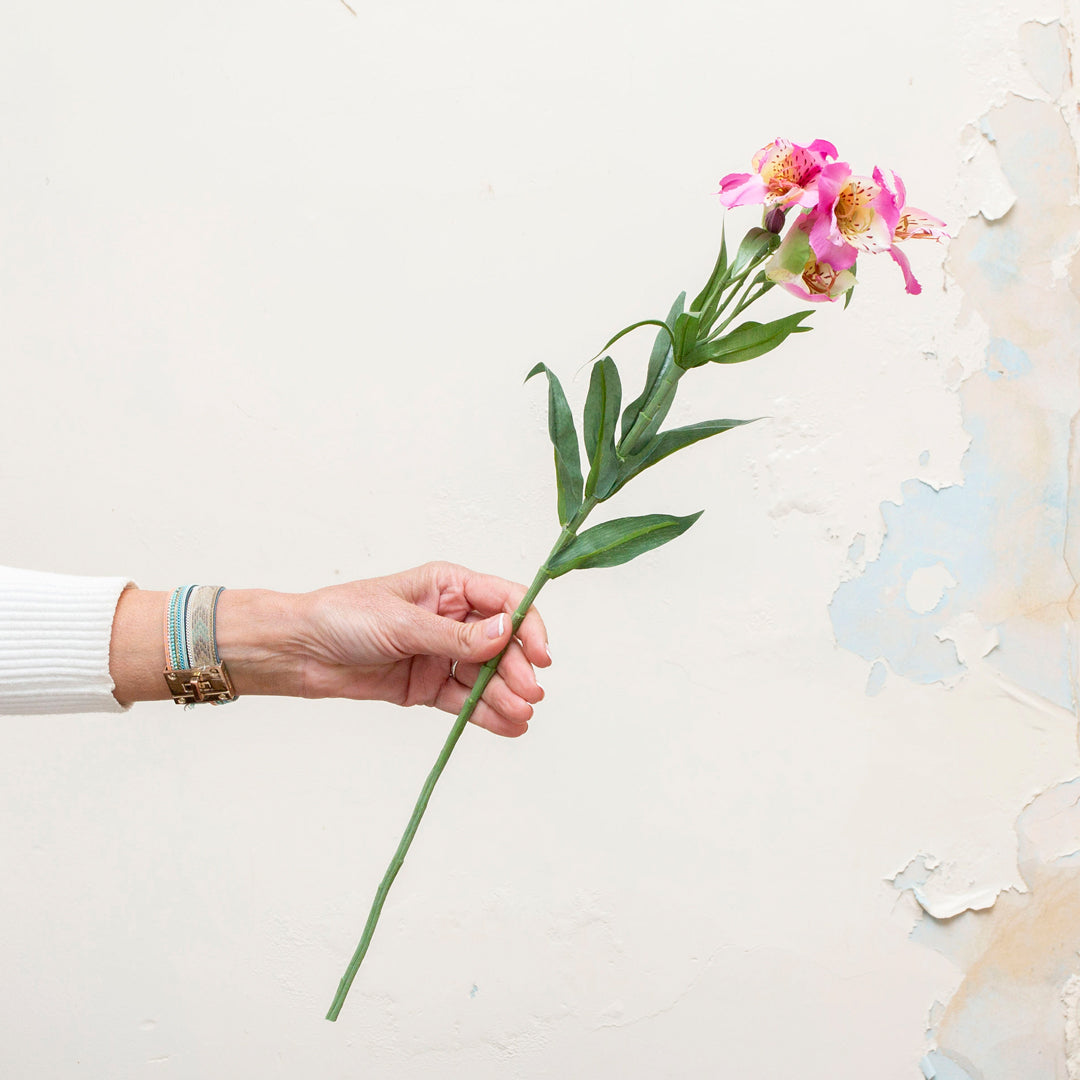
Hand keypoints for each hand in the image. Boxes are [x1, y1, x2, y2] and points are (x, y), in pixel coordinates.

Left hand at [231, 562, 550, 736]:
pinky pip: (464, 699)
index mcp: (448, 586)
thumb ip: (455, 635)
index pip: (504, 601)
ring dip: (505, 695)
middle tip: (529, 693)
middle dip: (517, 668)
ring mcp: (440, 654)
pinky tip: (508, 725)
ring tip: (521, 716)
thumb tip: (505, 633)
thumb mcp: (403, 623)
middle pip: (500, 644)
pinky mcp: (427, 686)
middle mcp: (451, 619)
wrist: (299, 651)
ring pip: (485, 675)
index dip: (528, 625)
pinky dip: (486, 713)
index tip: (541, 653)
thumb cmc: (343, 618)